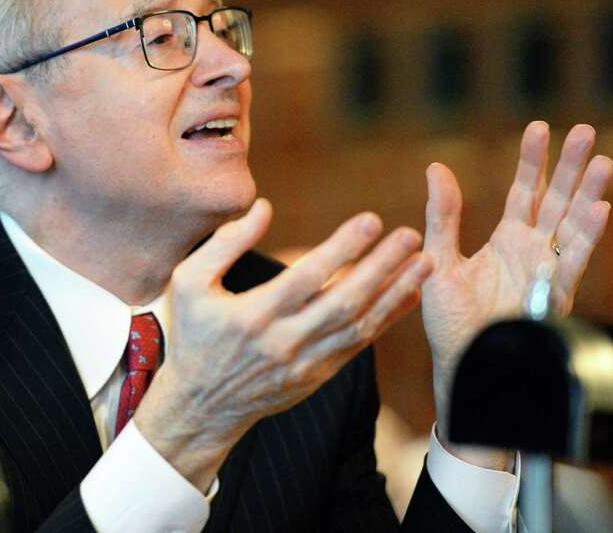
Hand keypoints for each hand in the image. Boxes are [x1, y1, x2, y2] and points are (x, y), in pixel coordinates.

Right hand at [136, 198, 433, 490]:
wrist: (200, 406)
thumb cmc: (193, 334)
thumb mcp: (188, 283)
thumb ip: (224, 243)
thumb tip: (264, 207)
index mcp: (252, 315)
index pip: (306, 278)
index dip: (341, 249)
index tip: (371, 220)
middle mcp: (283, 342)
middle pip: (343, 302)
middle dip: (381, 267)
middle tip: (411, 235)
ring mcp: (304, 363)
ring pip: (359, 326)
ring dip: (395, 293)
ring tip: (424, 261)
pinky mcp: (317, 376)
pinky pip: (359, 345)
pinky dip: (387, 319)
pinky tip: (408, 294)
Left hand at [421, 121, 612, 464]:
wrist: (461, 364)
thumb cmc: (449, 319)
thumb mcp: (439, 257)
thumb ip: (442, 215)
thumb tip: (436, 168)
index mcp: (506, 240)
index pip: (523, 191)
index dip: (533, 160)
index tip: (539, 127)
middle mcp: (531, 250)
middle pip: (556, 199)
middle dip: (570, 166)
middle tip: (584, 130)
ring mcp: (546, 270)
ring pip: (572, 224)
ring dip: (588, 193)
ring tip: (600, 160)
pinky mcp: (553, 293)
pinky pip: (573, 261)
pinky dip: (587, 235)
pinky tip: (599, 208)